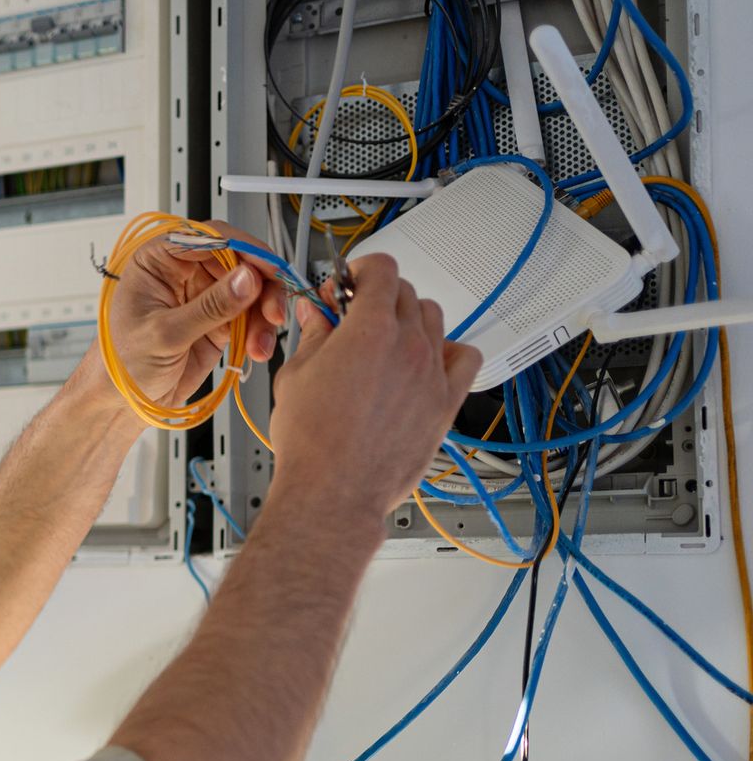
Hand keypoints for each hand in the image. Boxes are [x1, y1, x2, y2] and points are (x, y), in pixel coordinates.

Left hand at [82, 223, 289, 415]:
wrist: (123, 404)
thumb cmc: (121, 365)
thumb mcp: (164, 335)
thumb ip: (209, 307)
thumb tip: (246, 279)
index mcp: (157, 261)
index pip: (208, 237)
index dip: (243, 248)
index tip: (266, 268)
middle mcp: (182, 272)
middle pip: (238, 260)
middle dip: (262, 285)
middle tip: (272, 310)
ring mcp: (203, 296)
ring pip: (250, 288)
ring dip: (263, 313)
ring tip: (260, 343)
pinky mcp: (218, 321)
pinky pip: (250, 315)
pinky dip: (260, 331)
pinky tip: (257, 348)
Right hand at [267, 253, 481, 520]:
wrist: (333, 491)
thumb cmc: (312, 442)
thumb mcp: (295, 376)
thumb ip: (312, 336)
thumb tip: (315, 315)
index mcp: (369, 329)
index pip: (381, 269)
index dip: (359, 270)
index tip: (345, 286)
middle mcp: (408, 345)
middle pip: (406, 292)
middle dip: (377, 296)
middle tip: (353, 318)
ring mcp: (431, 373)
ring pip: (434, 319)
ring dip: (410, 320)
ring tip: (387, 341)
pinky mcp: (445, 403)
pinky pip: (466, 358)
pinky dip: (450, 352)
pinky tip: (427, 362)